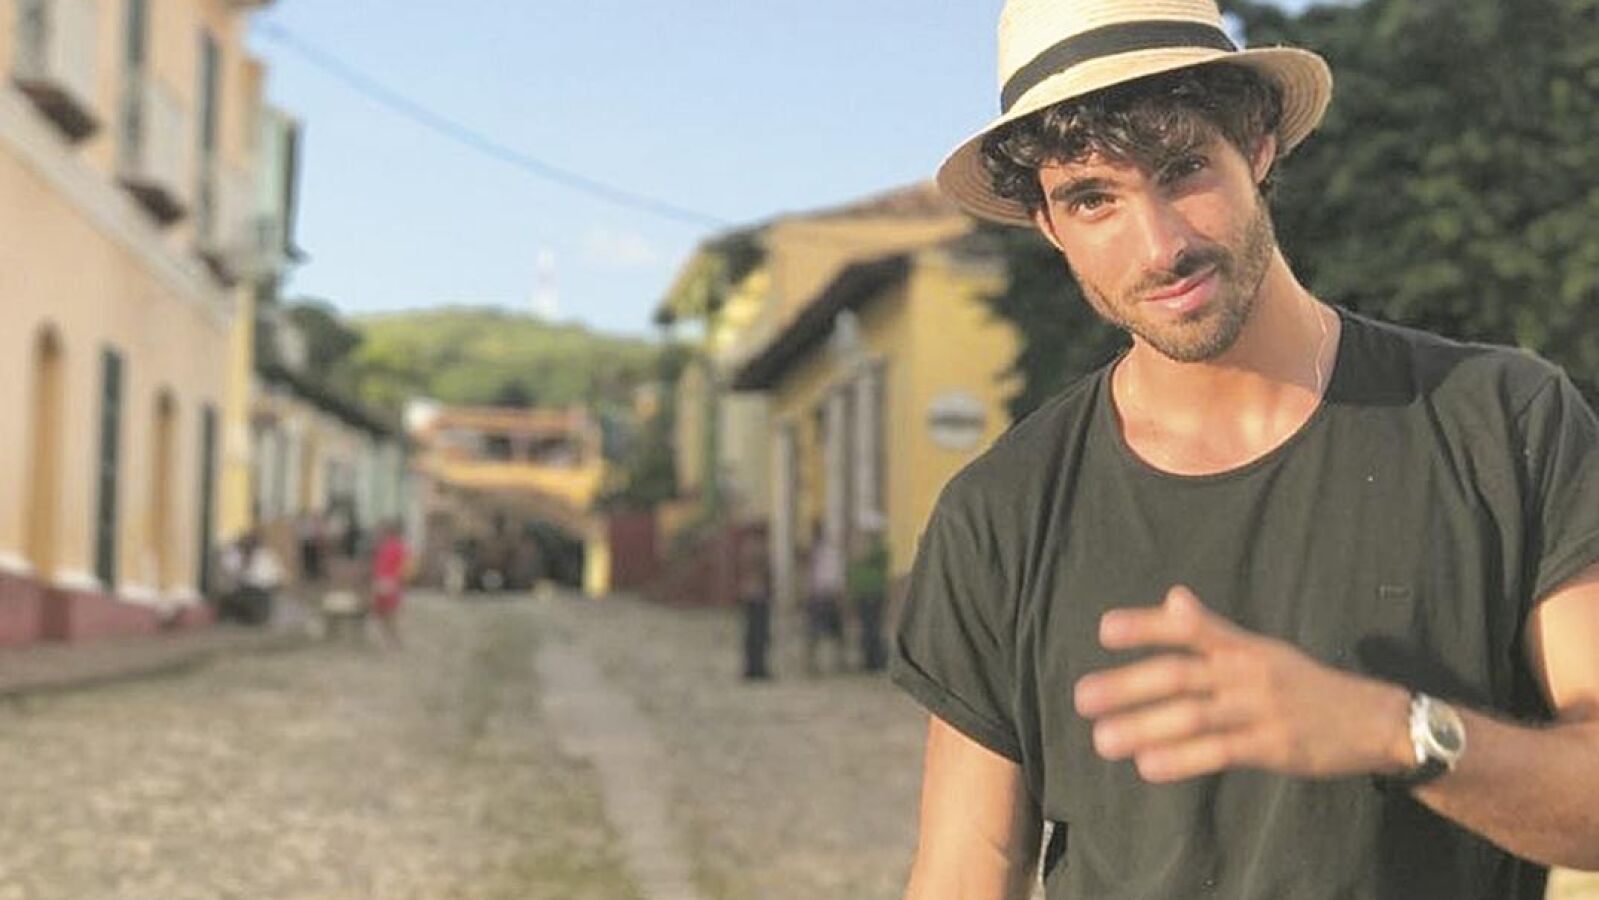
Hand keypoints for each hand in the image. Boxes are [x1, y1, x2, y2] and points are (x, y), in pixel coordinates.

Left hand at [1073, 586, 1413, 782]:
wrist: (1375, 720)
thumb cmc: (1305, 684)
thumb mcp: (1262, 648)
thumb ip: (1213, 629)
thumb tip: (1173, 597)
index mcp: (1243, 645)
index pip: (1189, 629)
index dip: (1147, 626)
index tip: (1104, 630)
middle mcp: (1248, 672)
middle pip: (1180, 674)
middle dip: (1128, 685)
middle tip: (1083, 697)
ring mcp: (1261, 709)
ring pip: (1193, 715)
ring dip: (1143, 726)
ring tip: (1102, 739)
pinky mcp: (1274, 747)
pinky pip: (1220, 751)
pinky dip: (1182, 758)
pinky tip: (1147, 765)